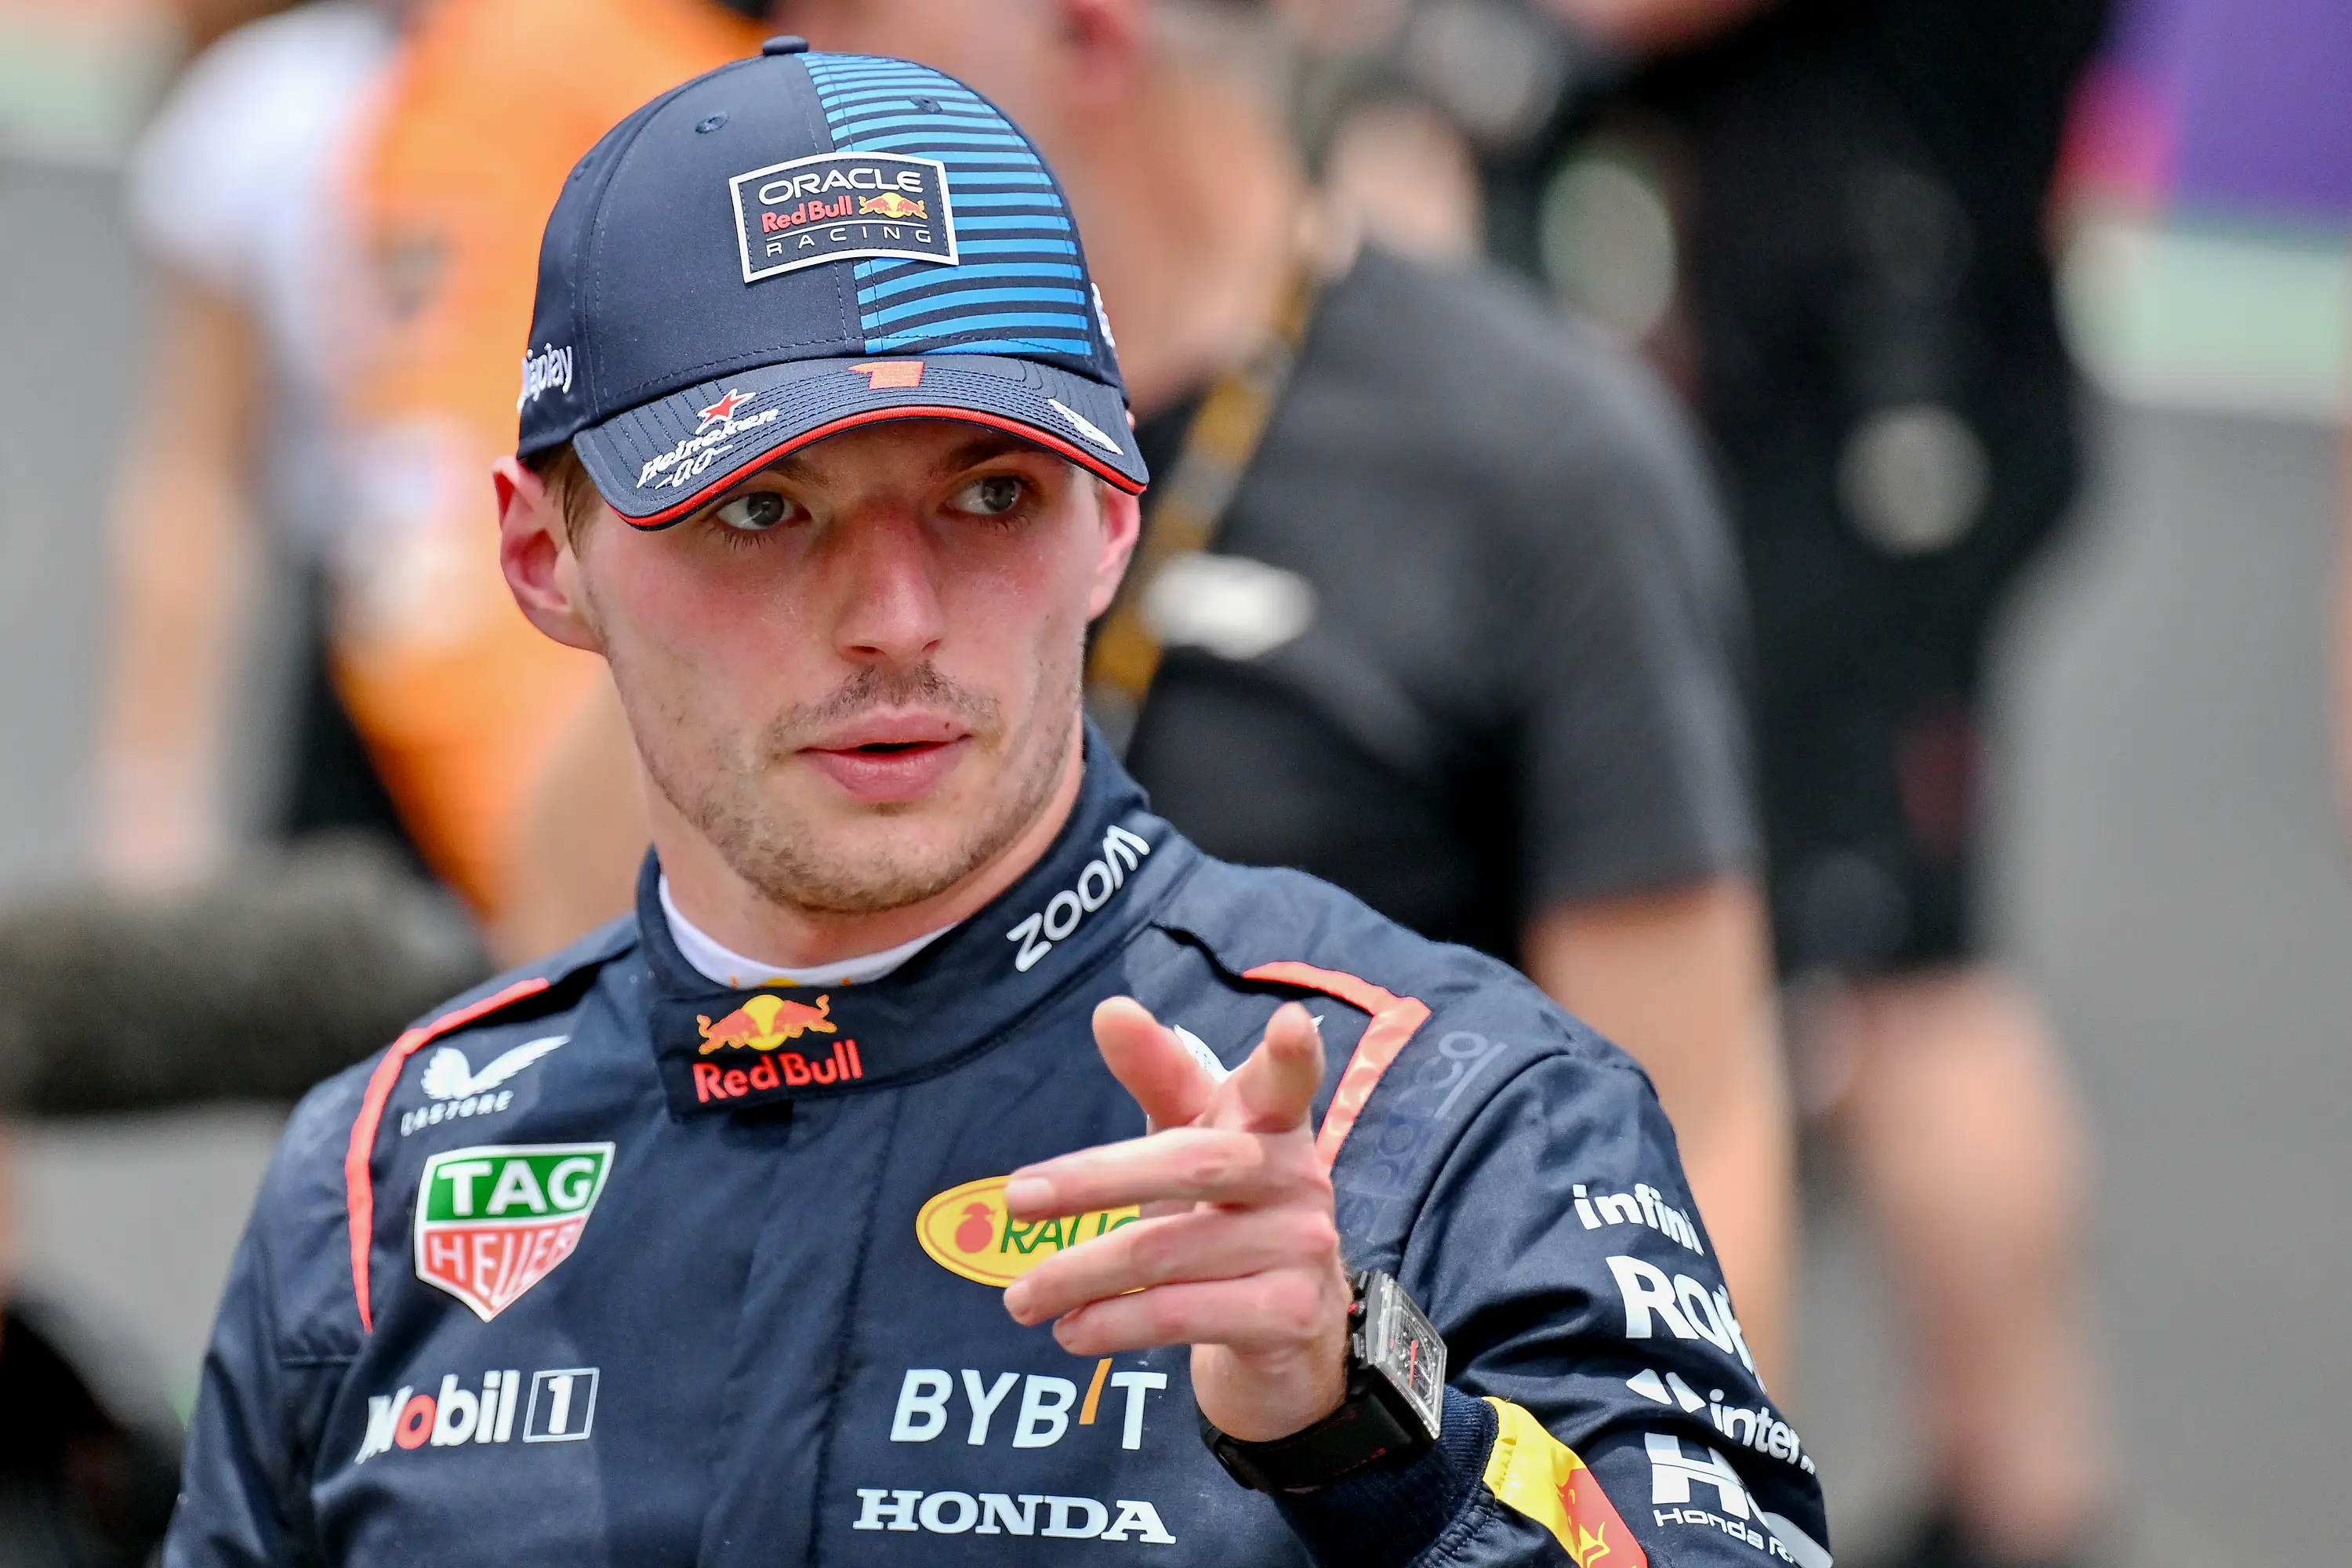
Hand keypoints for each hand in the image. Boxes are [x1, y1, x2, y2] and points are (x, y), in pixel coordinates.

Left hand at [1001, 998, 1351, 1441]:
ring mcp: (1301, 1247)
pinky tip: (1071, 1330)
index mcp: (1273, 1123)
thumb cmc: (1224, 1213)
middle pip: (1190, 1165)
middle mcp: (1299, 1176)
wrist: (1284, 1329)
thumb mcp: (1190, 1141)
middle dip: (1096, 1180)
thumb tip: (1110, 1010)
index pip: (1284, 1081)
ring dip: (1079, 1274)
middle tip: (1015, 1199)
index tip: (1290, 1021)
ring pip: (1168, 1252)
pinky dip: (1113, 1322)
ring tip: (1020, 1297)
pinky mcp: (1288, 1315)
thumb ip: (1157, 1078)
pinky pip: (1180, 1314)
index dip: (1290, 1054)